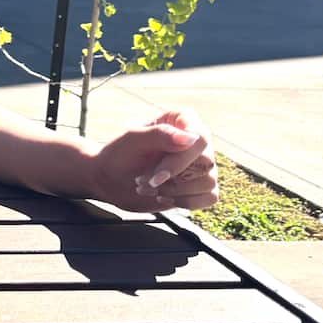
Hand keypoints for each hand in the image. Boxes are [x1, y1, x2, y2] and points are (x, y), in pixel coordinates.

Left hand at [89, 109, 218, 212]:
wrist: (111, 180)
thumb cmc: (119, 155)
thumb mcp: (133, 140)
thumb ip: (160, 134)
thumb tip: (190, 138)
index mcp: (181, 121)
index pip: (200, 137)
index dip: (181, 159)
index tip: (159, 174)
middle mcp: (195, 141)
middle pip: (206, 162)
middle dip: (173, 177)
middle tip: (144, 180)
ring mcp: (200, 164)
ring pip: (208, 181)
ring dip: (175, 191)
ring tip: (150, 187)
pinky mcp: (200, 186)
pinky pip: (210, 197)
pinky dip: (186, 202)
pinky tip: (164, 197)